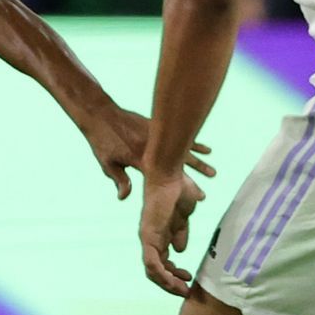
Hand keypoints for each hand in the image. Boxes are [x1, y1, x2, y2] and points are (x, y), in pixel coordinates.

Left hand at [81, 104, 213, 199]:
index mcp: (140, 160)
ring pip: (183, 152)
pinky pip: (179, 138)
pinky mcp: (157, 128)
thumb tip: (124, 198)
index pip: (163, 180)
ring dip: (198, 164)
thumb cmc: (101, 141)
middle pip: (177, 168)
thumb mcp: (107, 162)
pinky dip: (194, 144)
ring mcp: (157, 137)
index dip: (177, 191)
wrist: (101, 114)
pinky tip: (208, 150)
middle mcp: (153, 149)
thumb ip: (119, 179)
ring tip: (213, 174)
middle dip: (191, 183)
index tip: (188, 200)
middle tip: (203, 197)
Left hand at [140, 171, 204, 295]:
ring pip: (153, 271)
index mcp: (158, 236)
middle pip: (156, 271)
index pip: (162, 262)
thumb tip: (180, 250)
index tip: (189, 277)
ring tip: (183, 290)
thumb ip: (181, 233)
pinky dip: (163, 276)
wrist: (169, 174)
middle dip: (171, 283)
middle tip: (186, 290)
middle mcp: (150, 239)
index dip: (174, 274)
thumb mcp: (183, 217)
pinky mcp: (149, 236)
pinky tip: (176, 282)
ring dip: (168, 284)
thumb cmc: (178, 190)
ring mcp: (148, 238)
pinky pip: (152, 263)